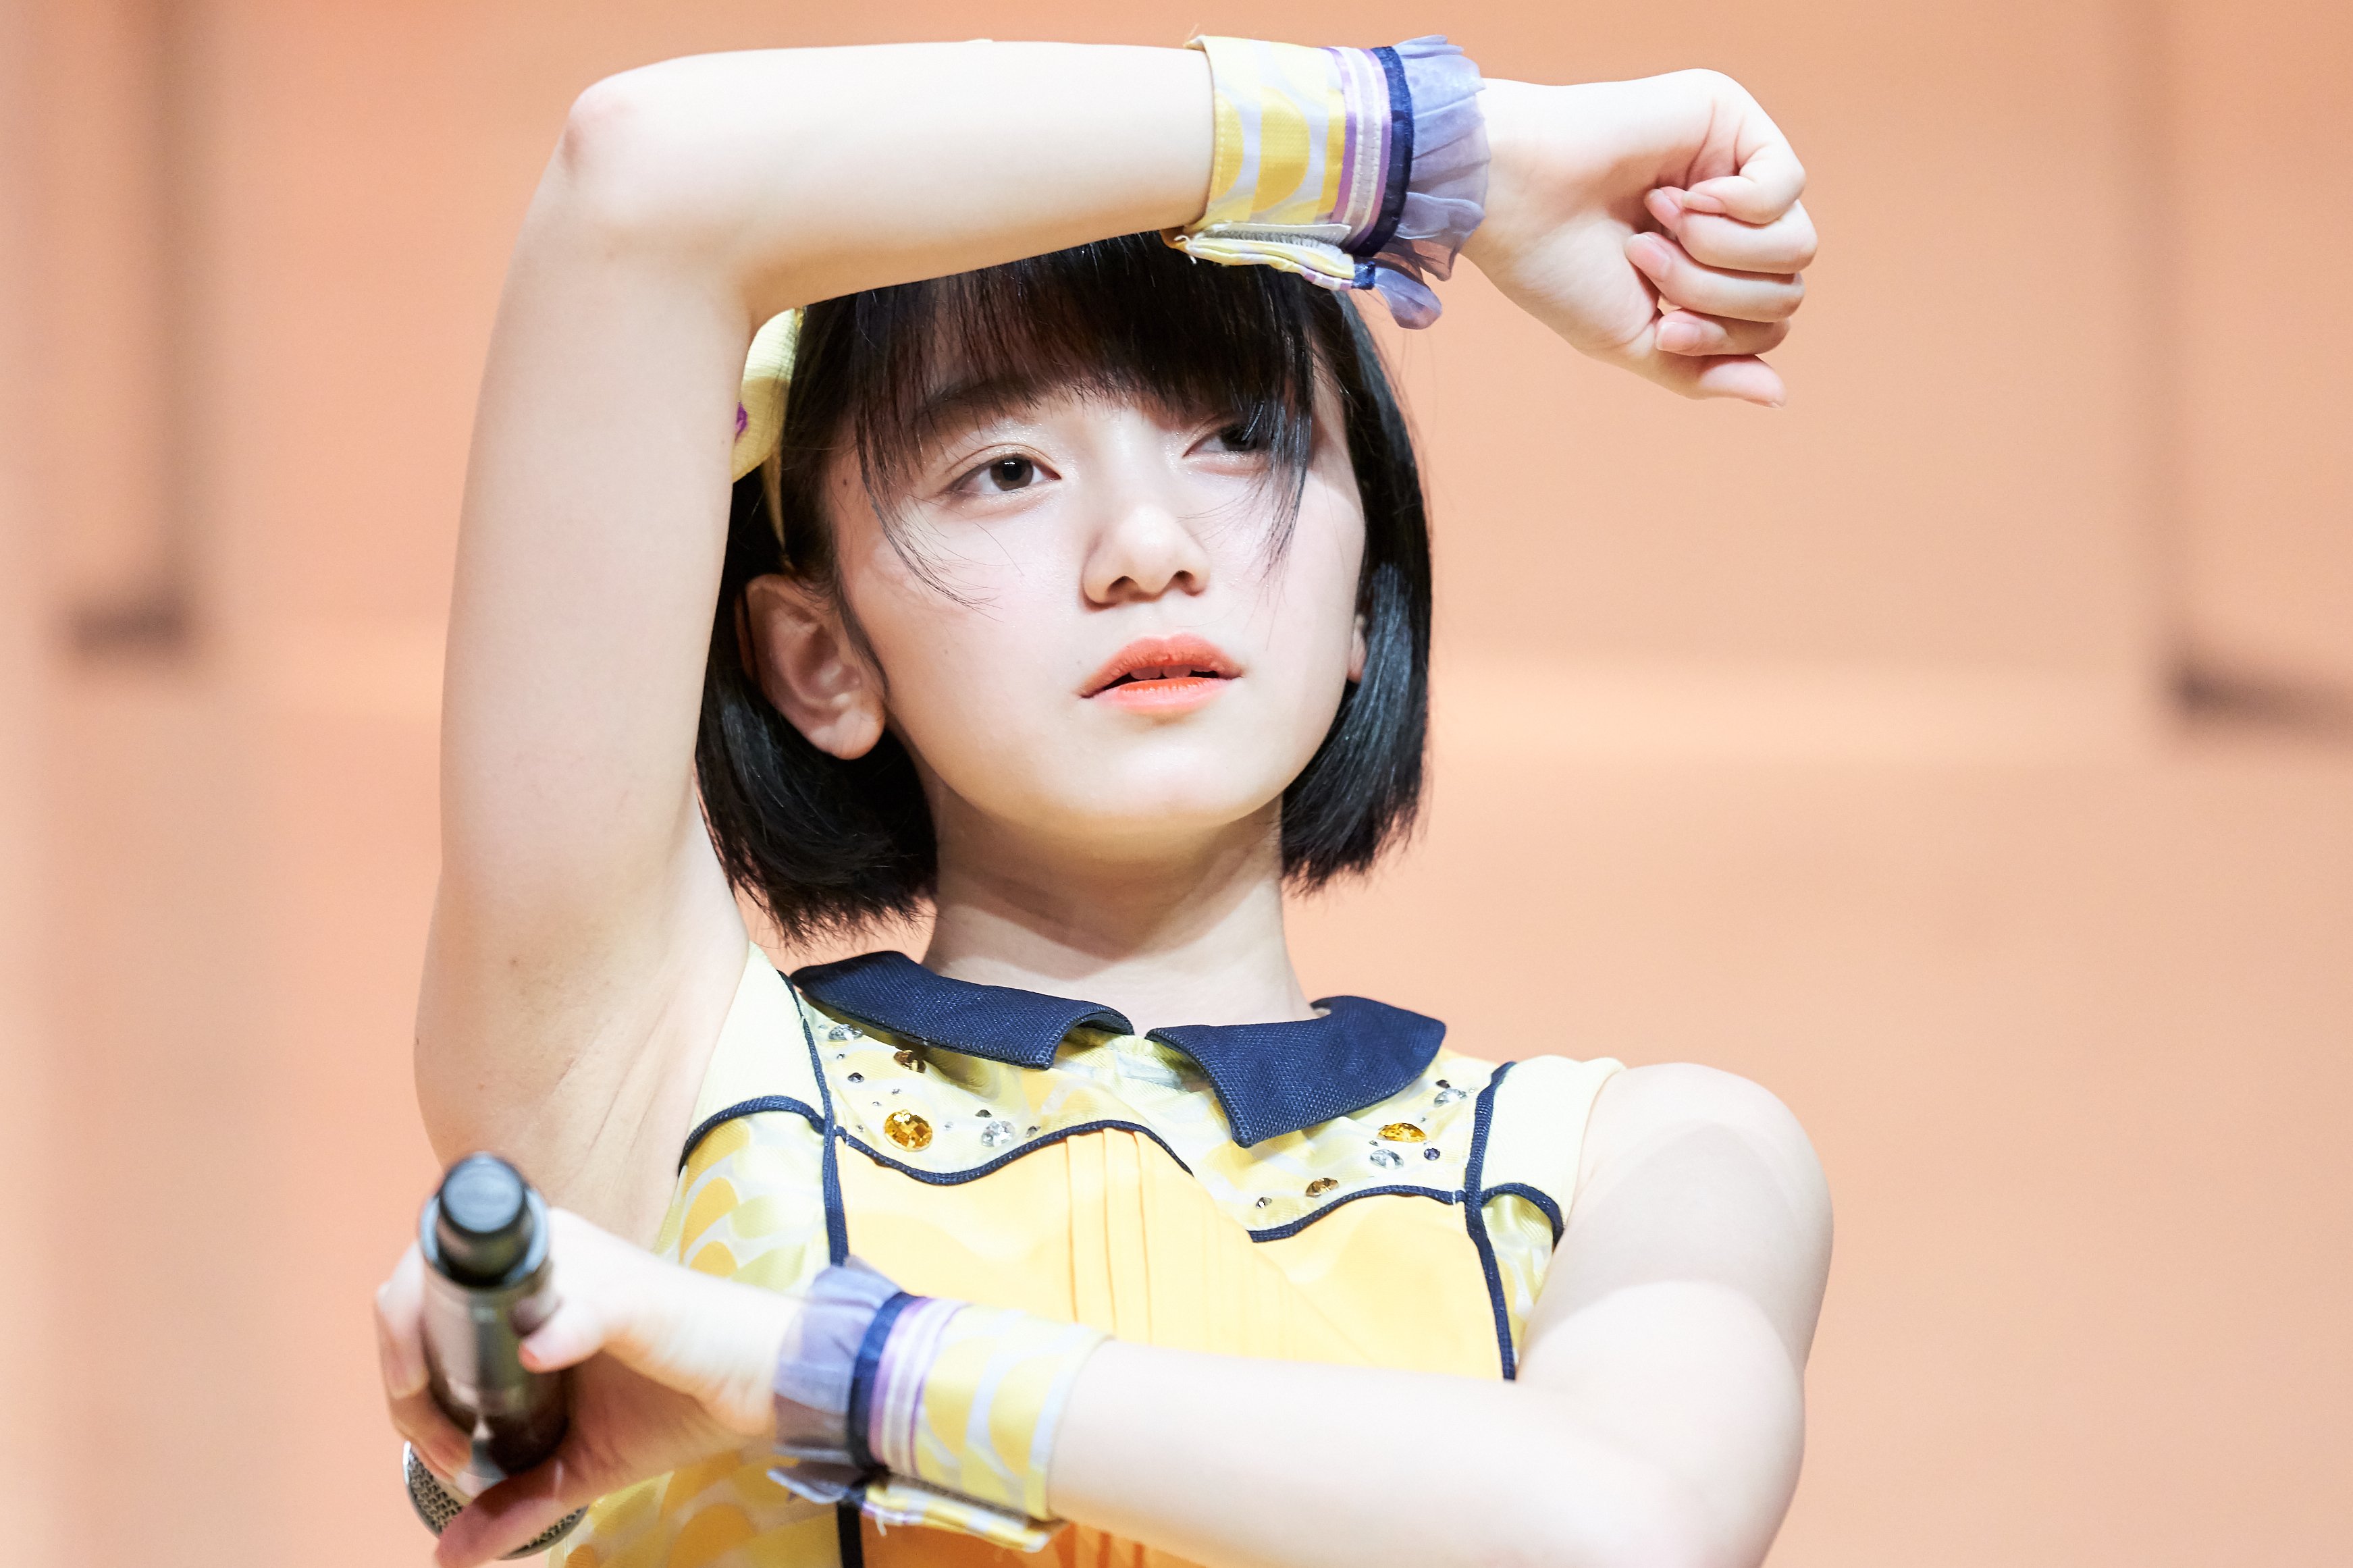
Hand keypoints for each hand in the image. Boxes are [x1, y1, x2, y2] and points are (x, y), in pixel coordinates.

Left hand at [374, 1209, 798, 1566]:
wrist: (756, 1384)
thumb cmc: (674, 1401)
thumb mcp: (580, 1461)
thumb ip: (515, 1499)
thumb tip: (444, 1555)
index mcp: (525, 1284)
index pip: (422, 1298)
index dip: (401, 1367)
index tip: (435, 1443)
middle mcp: (545, 1258)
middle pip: (424, 1286)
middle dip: (405, 1374)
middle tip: (445, 1449)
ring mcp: (586, 1270)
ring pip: (479, 1296)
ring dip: (447, 1370)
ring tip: (462, 1440)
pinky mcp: (635, 1297)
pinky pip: (583, 1306)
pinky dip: (556, 1330)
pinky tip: (536, 1355)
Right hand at [1464, 71, 1815, 405]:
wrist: (1513, 198)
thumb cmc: (1557, 269)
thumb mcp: (1634, 340)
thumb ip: (1704, 371)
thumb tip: (1778, 397)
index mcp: (1704, 267)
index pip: (1769, 322)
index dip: (1724, 337)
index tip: (1662, 323)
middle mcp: (1727, 216)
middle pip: (1787, 288)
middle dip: (1713, 294)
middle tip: (1642, 260)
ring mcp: (1733, 164)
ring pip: (1796, 244)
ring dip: (1718, 254)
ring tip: (1652, 229)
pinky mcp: (1731, 117)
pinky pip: (1785, 185)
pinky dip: (1733, 208)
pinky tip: (1676, 194)